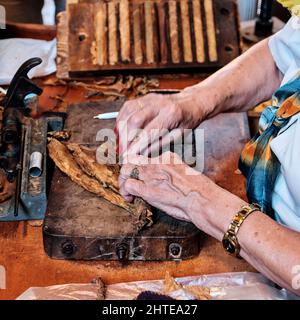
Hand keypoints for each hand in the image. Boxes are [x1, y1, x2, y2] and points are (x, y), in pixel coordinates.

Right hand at [115, 92, 208, 156]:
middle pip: (135, 121)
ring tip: (121, 144)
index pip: (148, 132)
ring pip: (128, 113)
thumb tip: (141, 154)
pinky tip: (122, 131)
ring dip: (121, 130)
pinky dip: (121, 120)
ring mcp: (150, 98)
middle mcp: (158, 103)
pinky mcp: (144, 98)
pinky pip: (127, 108)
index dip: (136, 146)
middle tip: (123, 153)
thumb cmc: (187, 120)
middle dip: (126, 139)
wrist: (192, 102)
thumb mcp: (179, 136)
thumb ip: (159, 144)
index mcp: (171, 114)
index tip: (128, 157)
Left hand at [119, 152, 245, 239]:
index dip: (140, 166)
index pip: (146, 156)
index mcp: (168, 157)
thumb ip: (173, 171)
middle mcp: (157, 162)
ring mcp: (151, 175)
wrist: (203, 199)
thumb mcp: (186, 173)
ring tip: (126, 191)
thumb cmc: (200, 191)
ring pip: (125, 169)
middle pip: (132, 159)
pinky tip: (130, 199)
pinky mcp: (147, 189)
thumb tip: (167, 179)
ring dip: (122, 180)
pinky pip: (127, 185)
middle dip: (127, 170)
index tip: (141, 175)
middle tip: (128, 181)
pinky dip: (125, 192)